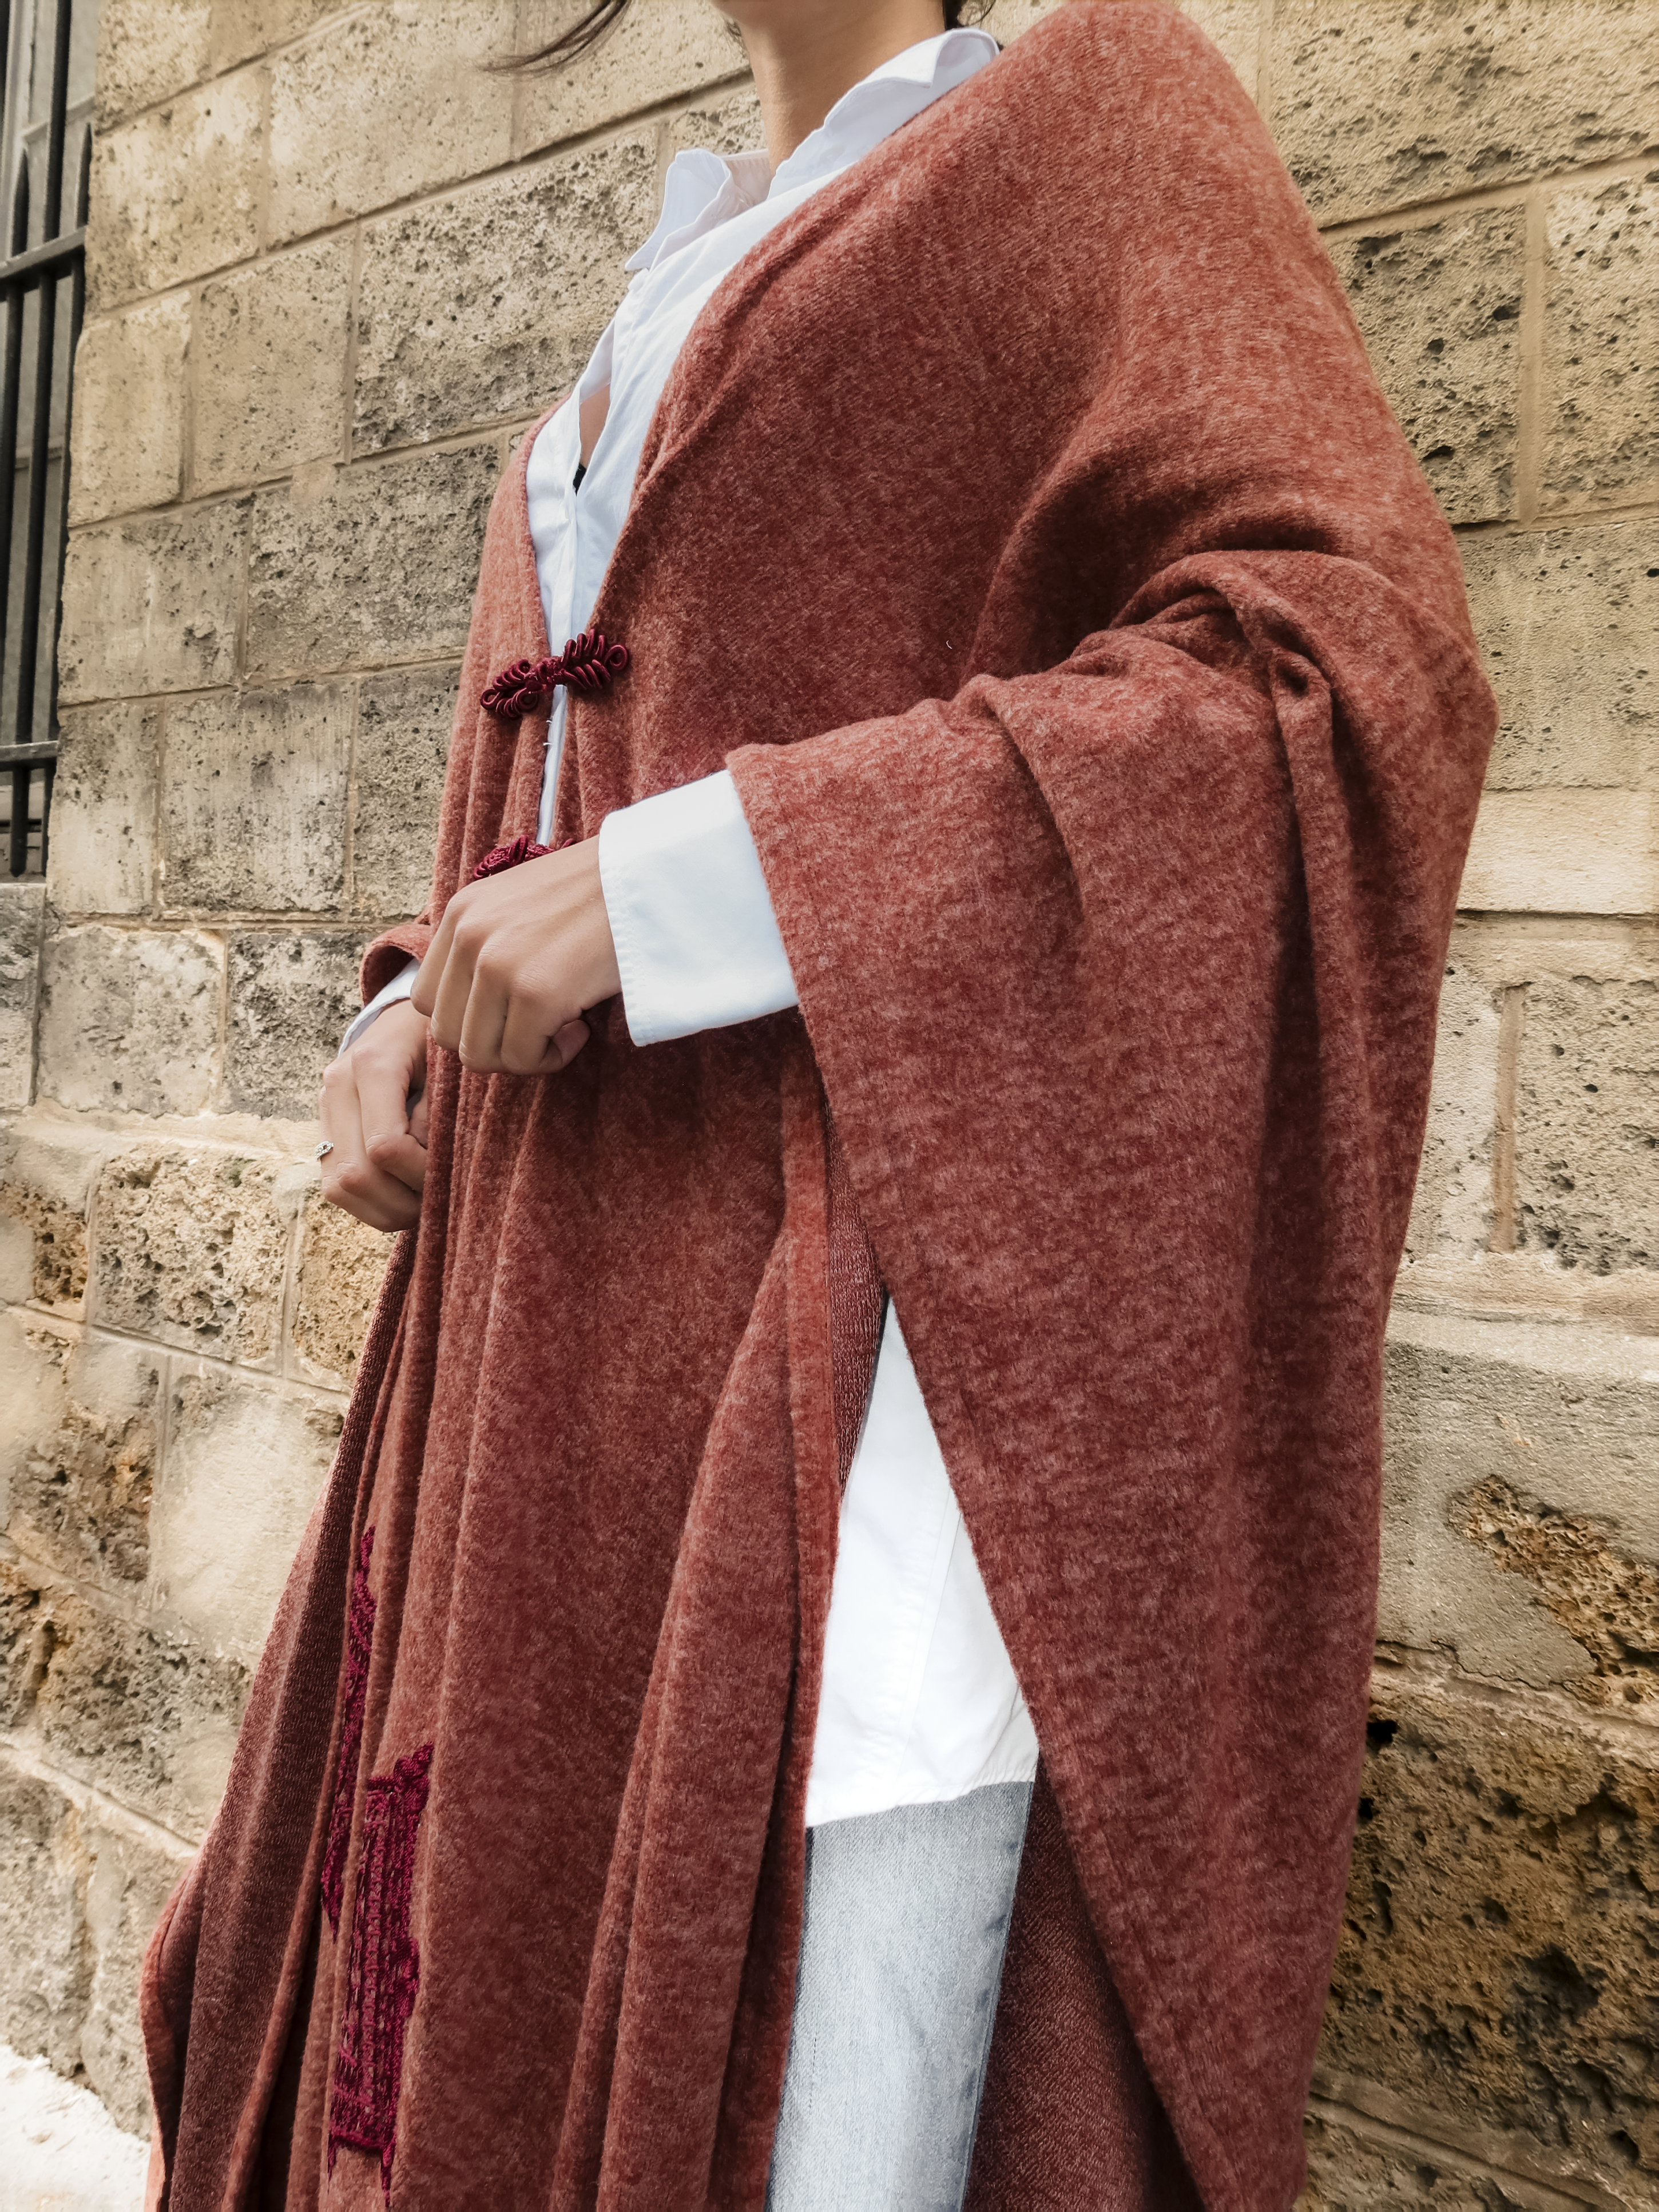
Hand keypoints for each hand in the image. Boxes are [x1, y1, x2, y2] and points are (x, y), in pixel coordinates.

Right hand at [317, 997, 430, 1230]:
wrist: (408, 1017)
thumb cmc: (441, 1040)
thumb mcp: (453, 1061)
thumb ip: (442, 1109)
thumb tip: (432, 1162)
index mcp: (371, 1064)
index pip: (385, 1146)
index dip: (422, 1173)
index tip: (455, 1174)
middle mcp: (336, 1087)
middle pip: (355, 1176)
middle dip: (404, 1201)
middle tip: (442, 1200)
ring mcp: (325, 1110)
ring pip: (338, 1189)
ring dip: (385, 1209)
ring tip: (424, 1203)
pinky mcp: (325, 1130)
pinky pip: (335, 1187)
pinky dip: (371, 1204)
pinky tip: (404, 1196)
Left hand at [412, 837, 620, 1075]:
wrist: (649, 878)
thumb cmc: (597, 896)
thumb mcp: (521, 904)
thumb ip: (489, 944)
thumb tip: (478, 1010)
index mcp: (461, 914)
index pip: (427, 1000)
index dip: (469, 1021)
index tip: (513, 1013)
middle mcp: (470, 937)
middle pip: (448, 1034)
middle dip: (494, 1045)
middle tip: (539, 1029)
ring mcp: (499, 965)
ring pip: (480, 1055)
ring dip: (522, 1055)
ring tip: (561, 1028)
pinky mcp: (536, 993)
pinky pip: (524, 1058)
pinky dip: (553, 1056)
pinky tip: (581, 1026)